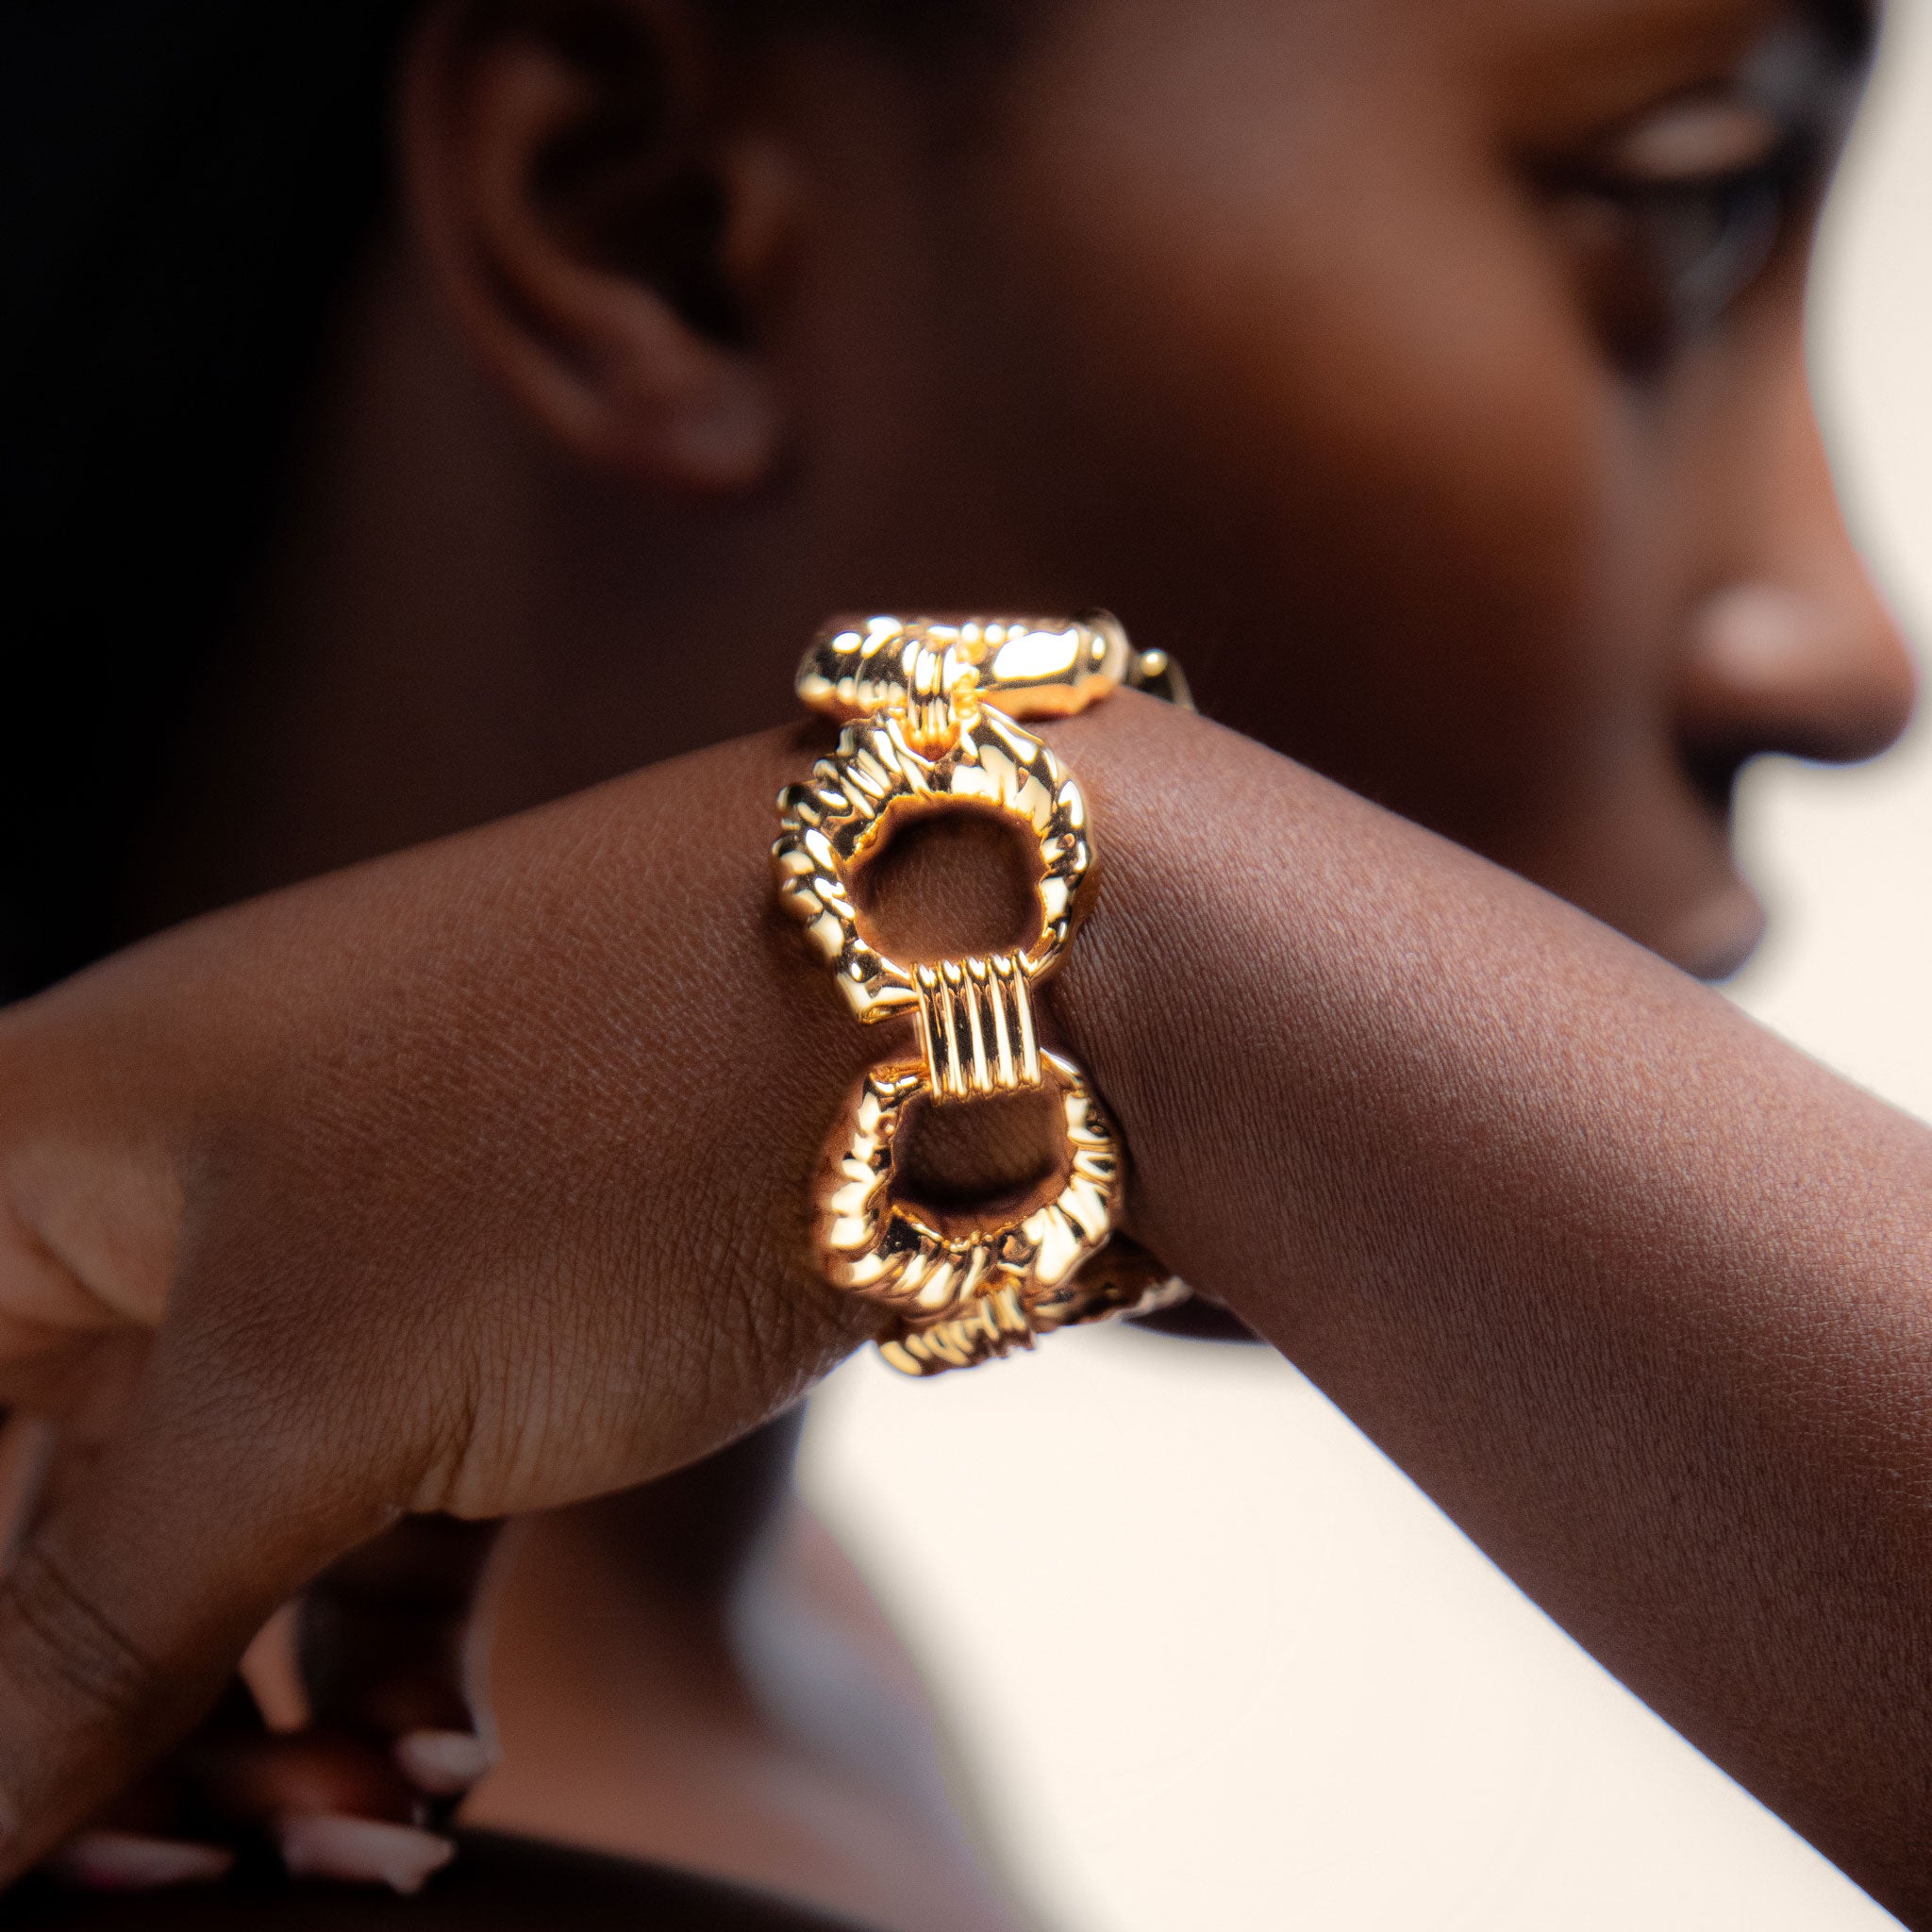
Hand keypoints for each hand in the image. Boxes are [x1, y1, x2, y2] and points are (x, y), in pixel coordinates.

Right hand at [0, 727, 880, 1884]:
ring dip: (261, 1723)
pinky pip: (377, 1517)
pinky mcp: (486, 1309)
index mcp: (33, 1150)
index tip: (44, 1837)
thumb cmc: (582, 1132)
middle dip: (105, 1726)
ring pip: (219, 1540)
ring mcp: (341, 1252)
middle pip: (44, 1517)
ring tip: (367, 1849)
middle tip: (189, 1888)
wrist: (916, 994)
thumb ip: (94, 1619)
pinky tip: (445, 1768)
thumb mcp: (310, 1391)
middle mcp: (165, 1195)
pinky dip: (394, 1650)